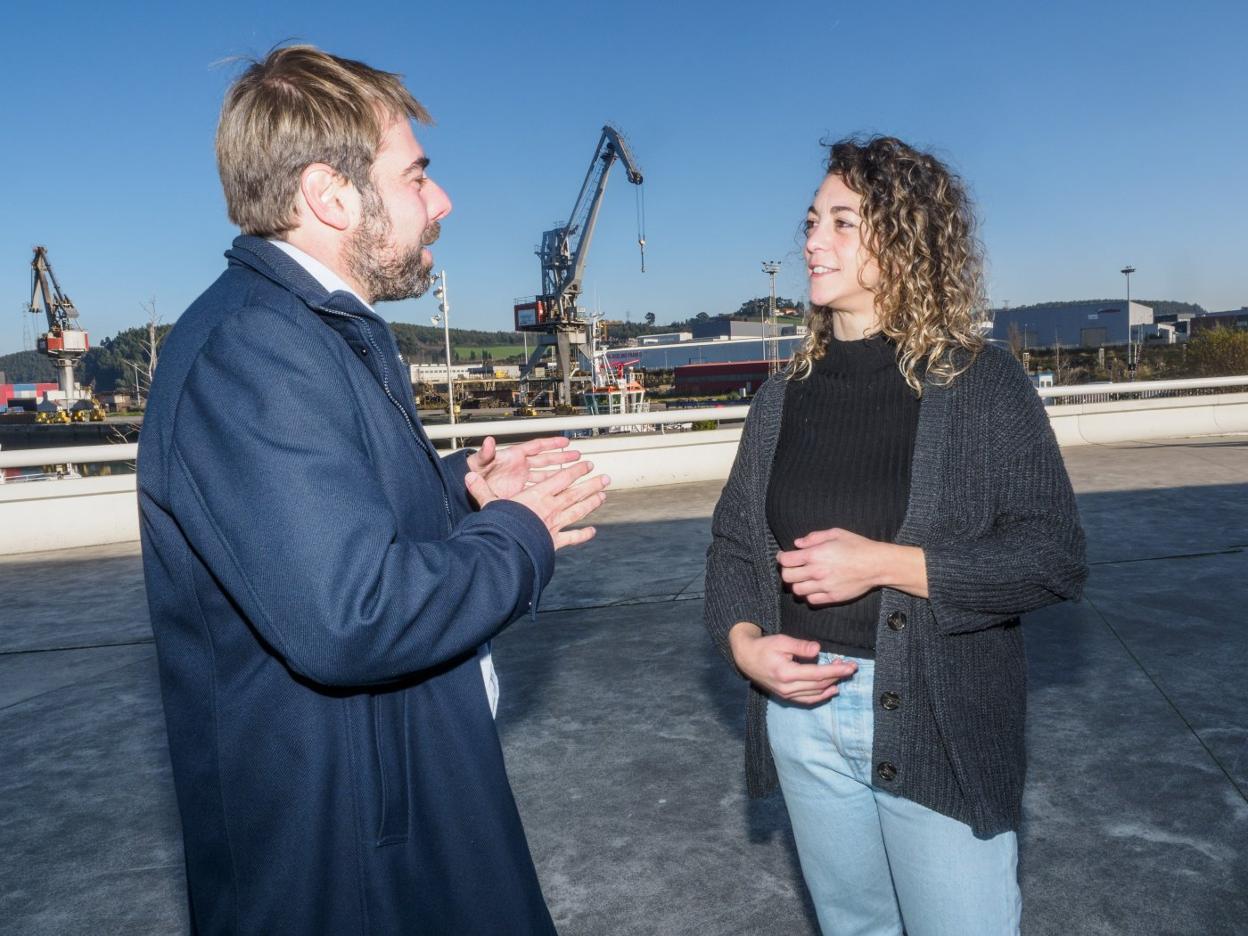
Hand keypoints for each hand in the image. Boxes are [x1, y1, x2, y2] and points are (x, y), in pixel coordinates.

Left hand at [465, 436, 581, 502]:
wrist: (466, 490)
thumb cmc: (473, 473)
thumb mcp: (480, 463)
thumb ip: (486, 453)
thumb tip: (488, 441)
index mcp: (513, 456)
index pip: (536, 447)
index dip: (551, 444)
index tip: (565, 442)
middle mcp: (520, 467)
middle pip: (545, 460)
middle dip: (562, 458)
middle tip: (577, 456)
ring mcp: (521, 479)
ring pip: (545, 475)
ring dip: (559, 473)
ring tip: (575, 472)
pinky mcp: (519, 492)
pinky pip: (537, 489)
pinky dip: (548, 490)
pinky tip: (558, 492)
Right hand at [465, 460, 609, 550]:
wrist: (508, 549)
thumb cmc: (499, 525)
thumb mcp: (489, 504)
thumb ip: (482, 490)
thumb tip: (469, 476)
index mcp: (537, 496)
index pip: (561, 479)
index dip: (576, 470)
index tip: (587, 464)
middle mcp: (550, 508)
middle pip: (575, 493)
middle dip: (591, 484)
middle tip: (605, 478)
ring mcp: (555, 525)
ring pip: (578, 511)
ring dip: (592, 503)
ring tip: (603, 496)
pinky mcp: (554, 542)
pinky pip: (571, 538)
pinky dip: (582, 535)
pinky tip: (592, 532)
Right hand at [728, 622, 856, 702]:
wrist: (746, 658)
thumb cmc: (764, 647)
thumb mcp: (781, 641)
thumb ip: (800, 646)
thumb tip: (818, 650)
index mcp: (786, 673)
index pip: (818, 674)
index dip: (836, 670)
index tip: (850, 666)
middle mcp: (787, 688)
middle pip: (819, 684)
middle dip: (837, 676)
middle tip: (851, 667)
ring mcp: (786, 694)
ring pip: (815, 693)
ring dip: (832, 684)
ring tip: (843, 675)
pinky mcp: (785, 696)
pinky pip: (807, 699)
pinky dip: (821, 696)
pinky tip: (832, 690)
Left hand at [778, 529, 927, 603]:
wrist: (876, 565)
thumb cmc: (857, 546)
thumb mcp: (836, 533)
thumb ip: (814, 537)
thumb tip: (797, 544)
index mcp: (815, 555)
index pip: (786, 561)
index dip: (782, 558)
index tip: (784, 556)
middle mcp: (817, 572)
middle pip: (787, 577)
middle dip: (787, 572)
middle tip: (792, 568)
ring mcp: (824, 586)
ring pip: (797, 591)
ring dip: (797, 584)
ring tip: (803, 579)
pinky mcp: (832, 597)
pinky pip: (811, 600)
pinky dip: (809, 595)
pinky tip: (814, 587)